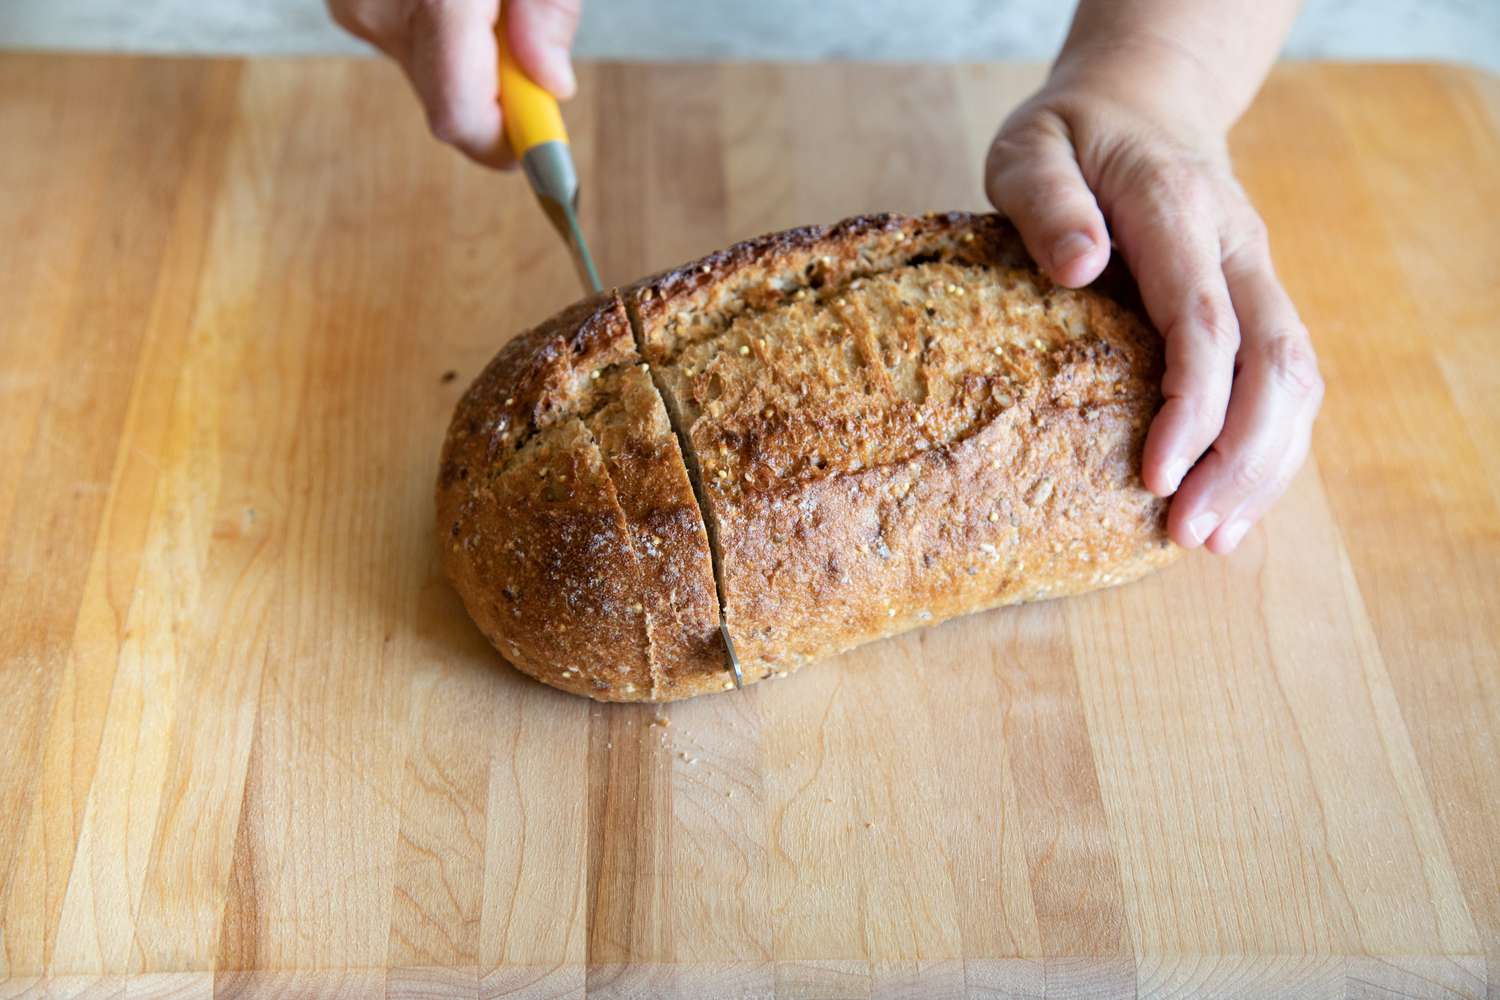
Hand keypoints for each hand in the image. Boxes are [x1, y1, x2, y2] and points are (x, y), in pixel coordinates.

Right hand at [328, 0, 581, 166]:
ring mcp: (356, 7)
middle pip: (449, 103)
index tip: (543, 145)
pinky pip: (411, 44)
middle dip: (498, 91)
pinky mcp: (349, 5)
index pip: (460, 117)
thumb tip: (550, 84)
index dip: (506, 144)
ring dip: (474, 57)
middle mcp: (380, 6)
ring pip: (432, 76)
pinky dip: (446, 32)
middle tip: (526, 36)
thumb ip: (547, 9)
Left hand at [985, 50, 1322, 554]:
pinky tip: (1230, 503)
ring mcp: (1256, 275)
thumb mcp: (1032, 149)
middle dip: (1240, 458)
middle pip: (1274, 362)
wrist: (1141, 103)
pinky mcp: (1257, 301)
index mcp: (1178, 212)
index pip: (1205, 323)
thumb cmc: (1071, 137)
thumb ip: (1047, 201)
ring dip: (1264, 465)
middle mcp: (1236, 246)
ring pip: (1296, 378)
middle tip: (1186, 532)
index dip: (1191, 407)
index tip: (1155, 475)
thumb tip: (1080, 265)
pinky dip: (1268, 448)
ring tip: (1209, 538)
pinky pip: (1285, 379)